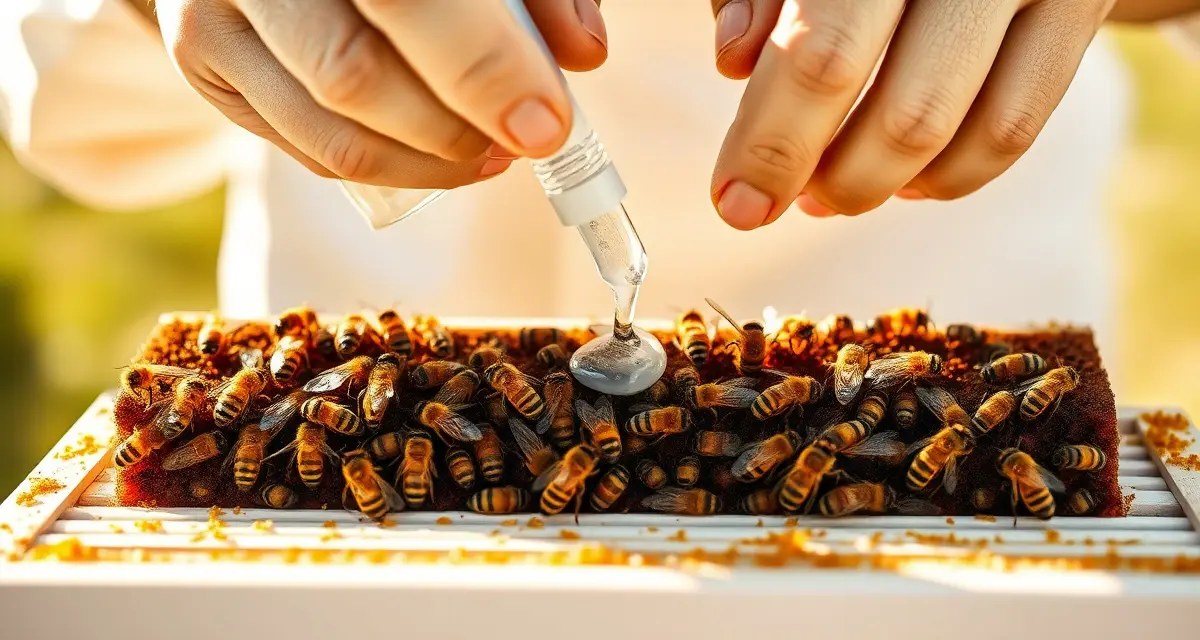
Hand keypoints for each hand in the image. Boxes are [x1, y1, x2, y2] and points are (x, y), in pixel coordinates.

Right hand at [154, 0, 606, 188]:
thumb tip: (582, 54)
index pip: (407, 1)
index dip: (482, 69)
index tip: (546, 123)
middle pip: (354, 77)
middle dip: (455, 130)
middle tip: (519, 142)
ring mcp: (212, 13)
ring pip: (331, 134)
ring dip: (428, 167)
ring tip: (486, 155)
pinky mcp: (201, 61)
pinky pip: (306, 150)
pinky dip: (385, 167)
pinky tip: (432, 153)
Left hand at [708, 0, 1115, 228]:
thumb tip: (736, 60)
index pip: (822, 56)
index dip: (772, 146)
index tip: (737, 204)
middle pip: (906, 113)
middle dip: (832, 182)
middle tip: (788, 200)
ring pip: (961, 130)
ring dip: (881, 185)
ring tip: (831, 191)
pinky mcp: (1082, 2)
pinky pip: (1016, 127)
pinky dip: (950, 174)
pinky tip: (905, 179)